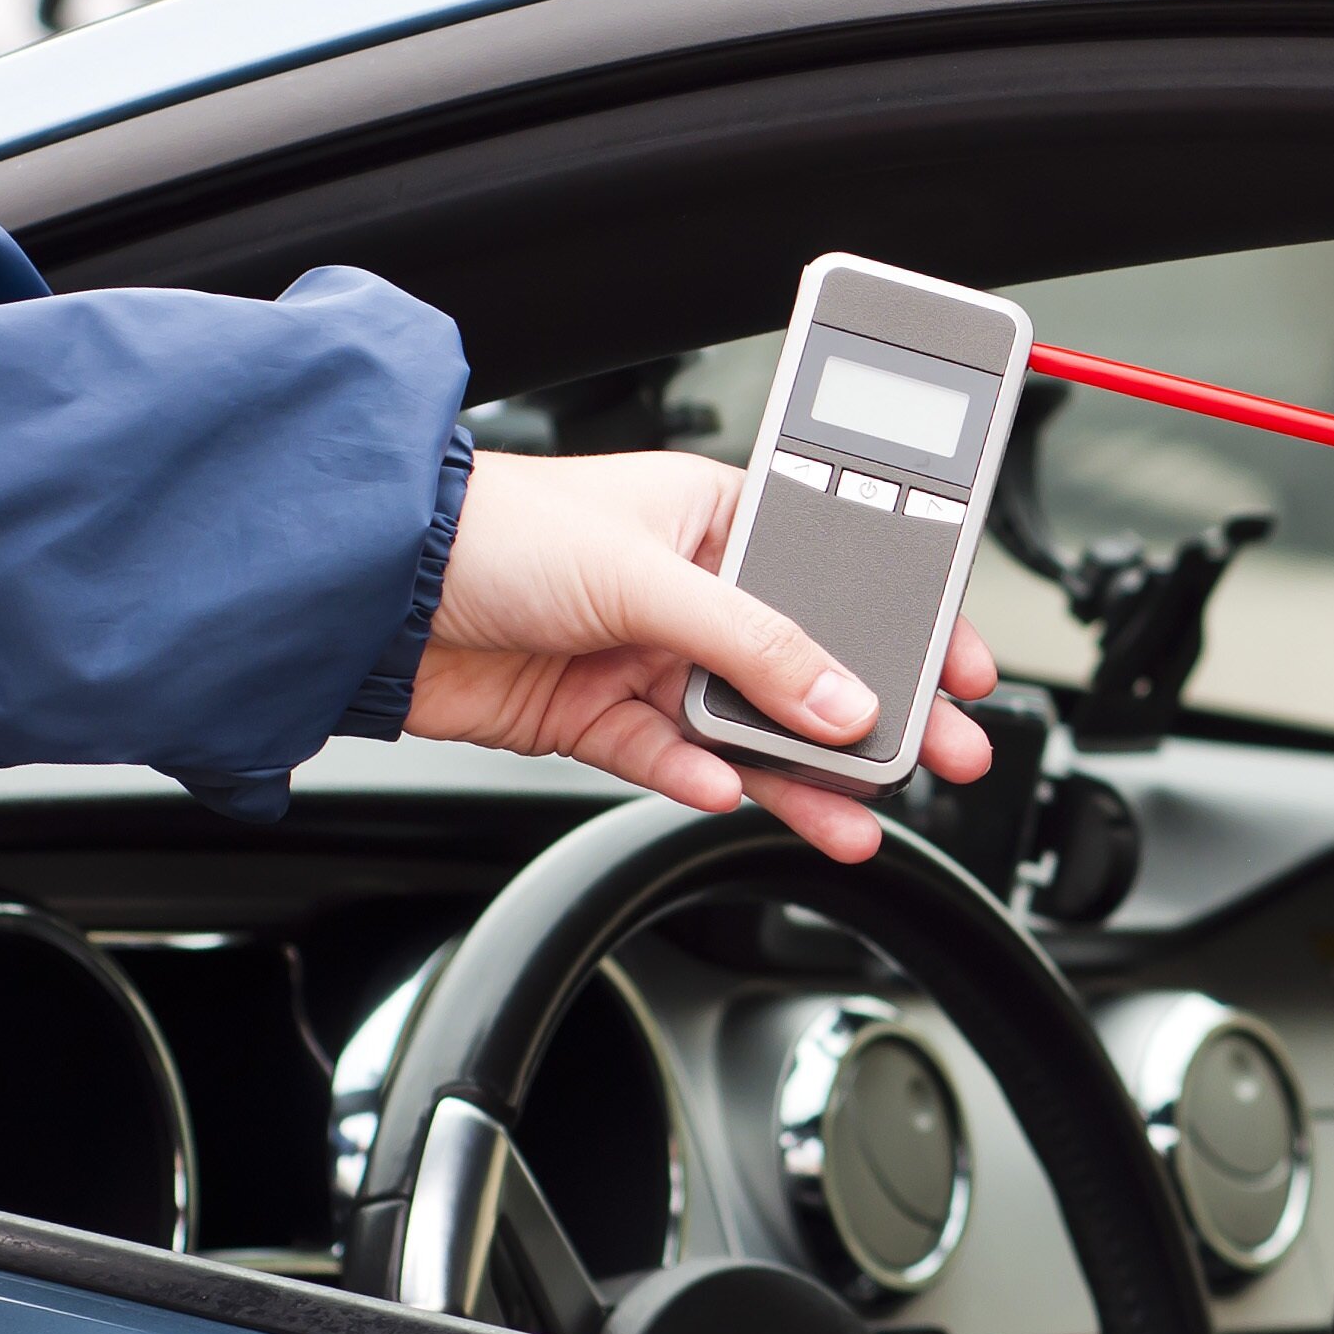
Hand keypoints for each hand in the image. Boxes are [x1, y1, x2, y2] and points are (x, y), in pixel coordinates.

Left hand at [403, 450, 998, 864]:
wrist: (368, 590)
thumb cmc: (492, 529)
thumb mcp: (646, 572)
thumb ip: (752, 642)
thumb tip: (839, 697)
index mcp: (717, 517)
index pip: (842, 572)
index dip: (907, 621)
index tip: (965, 670)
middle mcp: (689, 587)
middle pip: (806, 662)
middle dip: (875, 715)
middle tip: (943, 756)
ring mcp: (645, 655)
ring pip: (748, 727)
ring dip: (800, 773)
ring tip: (854, 816)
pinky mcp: (597, 716)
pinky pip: (673, 759)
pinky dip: (701, 781)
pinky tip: (727, 792)